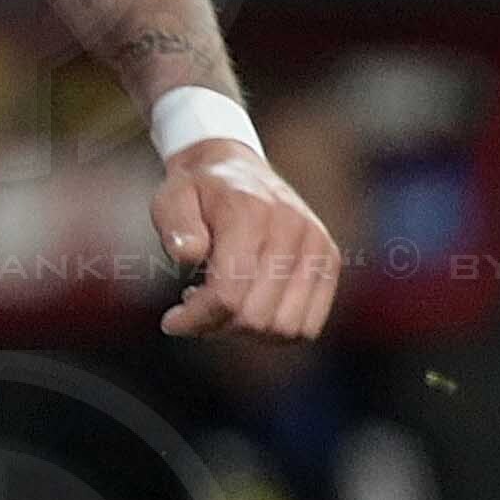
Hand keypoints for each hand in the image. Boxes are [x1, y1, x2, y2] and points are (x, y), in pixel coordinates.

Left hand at [153, 138, 340, 343]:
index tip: (171, 322)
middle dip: (218, 326)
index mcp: (251, 212)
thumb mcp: (170, 198)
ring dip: (248, 332)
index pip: (228, 295)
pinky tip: (252, 308)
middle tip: (195, 313)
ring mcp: (317, 246)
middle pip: (257, 317)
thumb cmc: (198, 191)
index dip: (196, 319)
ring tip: (224, 307)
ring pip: (285, 328)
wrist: (236, 167)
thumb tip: (188, 254)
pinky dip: (276, 330)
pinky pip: (308, 325)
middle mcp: (293, 228)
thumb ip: (175, 225)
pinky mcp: (329, 260)